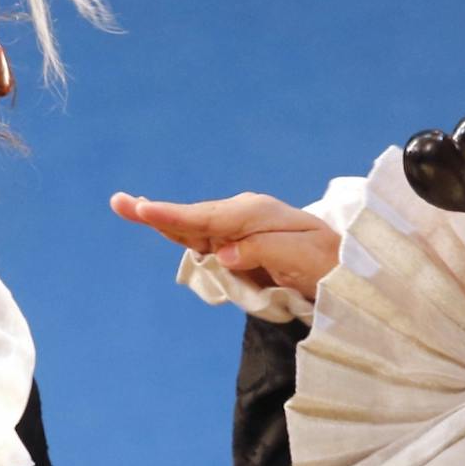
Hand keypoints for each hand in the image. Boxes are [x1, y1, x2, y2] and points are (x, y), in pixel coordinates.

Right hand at [109, 190, 340, 300]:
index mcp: (255, 214)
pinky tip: (160, 222)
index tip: (143, 210)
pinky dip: (178, 229)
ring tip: (129, 206)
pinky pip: (201, 236)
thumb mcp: (301, 255)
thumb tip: (224, 254)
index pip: (206, 217)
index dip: (172, 215)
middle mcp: (242, 216)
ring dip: (162, 218)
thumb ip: (262, 250)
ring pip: (192, 225)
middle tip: (120, 202)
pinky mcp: (238, 244)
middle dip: (157, 212)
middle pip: (192, 217)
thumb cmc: (327, 260)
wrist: (344, 262)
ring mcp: (238, 229)